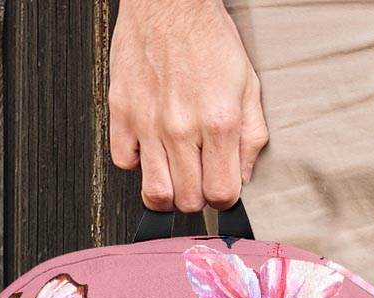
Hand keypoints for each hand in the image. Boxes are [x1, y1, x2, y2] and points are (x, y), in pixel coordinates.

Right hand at [108, 0, 268, 211]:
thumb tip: (244, 176)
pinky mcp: (121, 111)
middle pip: (188, 201)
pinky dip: (137, 163)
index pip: (221, 194)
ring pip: (155, 192)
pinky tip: (151, 149)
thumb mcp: (248, 87)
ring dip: (168, 192)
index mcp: (218, 123)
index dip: (224, 199)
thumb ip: (251, 137)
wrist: (169, 1)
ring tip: (175, 175)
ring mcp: (148, 122)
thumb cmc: (208, 39)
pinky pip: (123, 162)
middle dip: (197, 197)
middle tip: (199, 178)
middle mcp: (181, 127)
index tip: (222, 188)